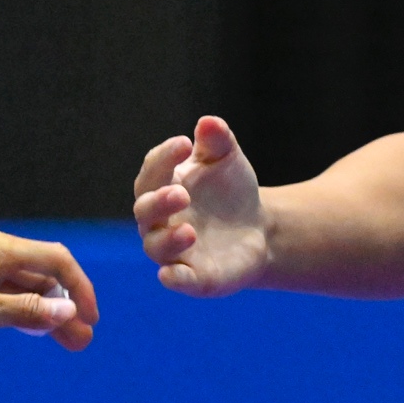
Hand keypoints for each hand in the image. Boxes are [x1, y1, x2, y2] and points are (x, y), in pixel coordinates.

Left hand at [0, 232, 97, 349]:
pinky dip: (22, 311)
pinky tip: (30, 330)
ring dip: (45, 312)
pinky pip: (4, 294)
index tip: (89, 321)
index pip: (57, 261)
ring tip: (64, 342)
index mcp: (0, 248)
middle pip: (43, 276)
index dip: (79, 290)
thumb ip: (25, 311)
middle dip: (65, 307)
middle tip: (81, 342)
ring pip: (24, 287)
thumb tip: (68, 312)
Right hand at [134, 116, 268, 296]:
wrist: (258, 229)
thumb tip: (208, 122)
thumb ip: (217, 141)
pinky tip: (172, 275)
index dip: (164, 157)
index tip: (185, 143)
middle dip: (159, 202)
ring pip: (156, 246)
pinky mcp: (193, 278)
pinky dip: (173, 278)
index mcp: (162, 186)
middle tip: (182, 194)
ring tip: (189, 231)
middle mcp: (159, 220)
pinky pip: (176, 279)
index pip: (153, 171)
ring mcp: (174, 250)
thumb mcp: (227, 160)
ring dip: (168, 239)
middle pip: (145, 211)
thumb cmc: (230, 191)